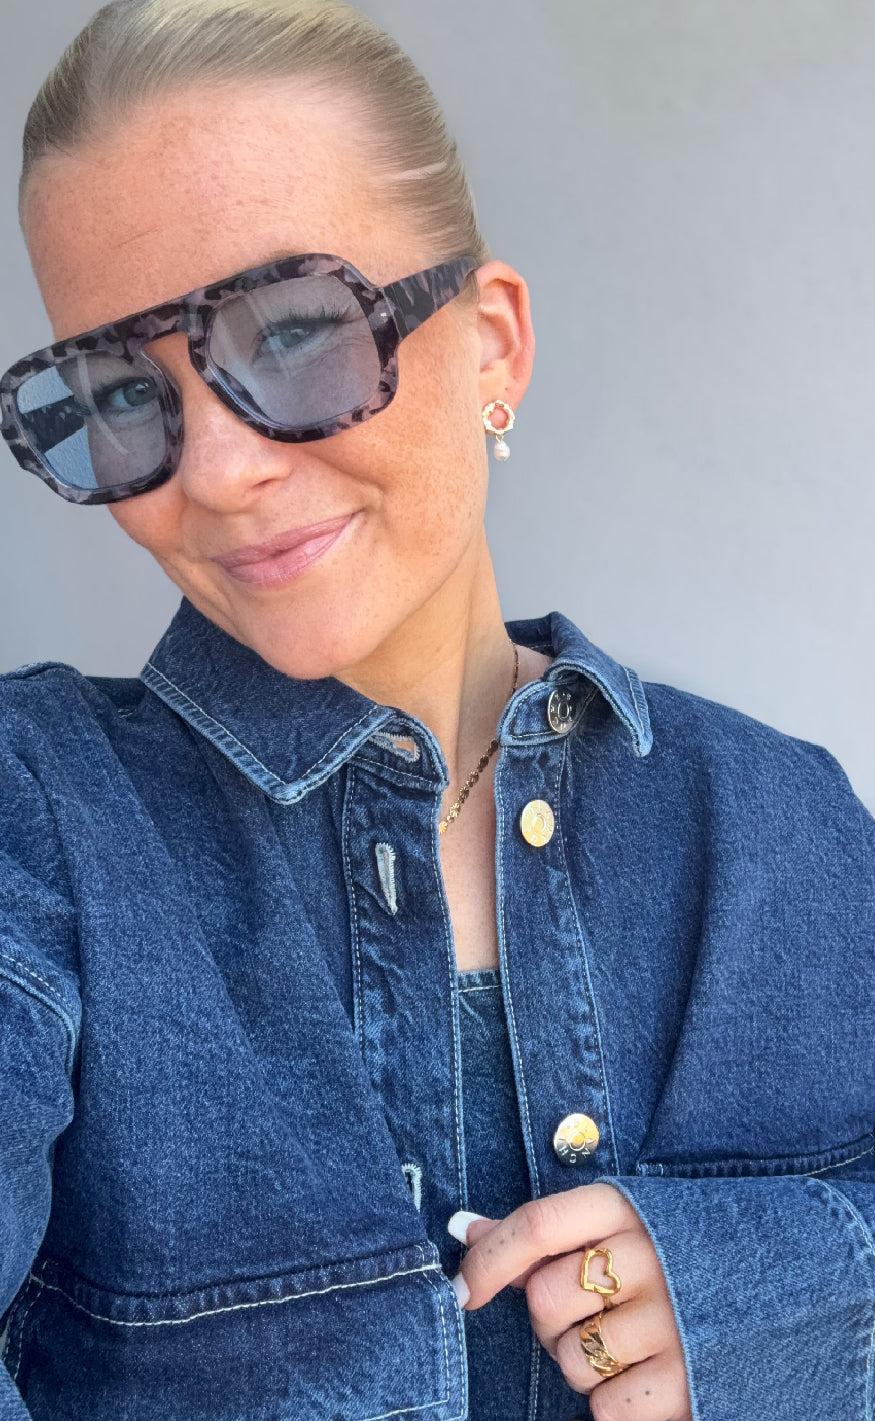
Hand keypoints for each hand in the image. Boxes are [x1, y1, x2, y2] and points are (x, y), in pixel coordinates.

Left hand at [448, 1182, 691, 1420]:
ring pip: (569, 1359)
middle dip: (550, 1320)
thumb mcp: (618, 1225)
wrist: (784, 1283)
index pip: (536, 1224)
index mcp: (627, 1208)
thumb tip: (460, 1228)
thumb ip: (542, 1231)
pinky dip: (616, 1403)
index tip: (463, 1291)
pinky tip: (649, 1375)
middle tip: (591, 1315)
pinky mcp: (687, 1382)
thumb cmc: (673, 1256)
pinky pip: (605, 1408)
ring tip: (629, 1344)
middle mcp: (651, 1257)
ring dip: (583, 1364)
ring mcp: (672, 1320)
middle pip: (543, 1298)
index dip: (488, 1261)